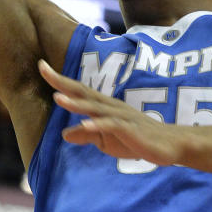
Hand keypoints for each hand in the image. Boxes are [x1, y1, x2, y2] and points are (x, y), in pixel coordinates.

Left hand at [38, 60, 183, 165]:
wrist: (170, 145)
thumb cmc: (137, 139)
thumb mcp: (106, 140)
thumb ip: (86, 135)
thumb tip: (63, 134)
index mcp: (103, 107)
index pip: (78, 91)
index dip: (60, 80)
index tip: (41, 66)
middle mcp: (110, 107)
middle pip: (83, 92)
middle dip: (63, 82)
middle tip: (42, 68)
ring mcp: (121, 117)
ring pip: (96, 108)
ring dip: (76, 103)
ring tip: (57, 98)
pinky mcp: (130, 130)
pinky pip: (112, 126)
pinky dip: (97, 125)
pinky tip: (84, 125)